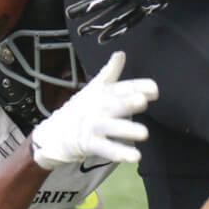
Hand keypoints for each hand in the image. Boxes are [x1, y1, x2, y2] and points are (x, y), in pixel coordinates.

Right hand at [30, 51, 156, 169]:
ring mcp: (93, 125)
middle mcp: (98, 107)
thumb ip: (110, 71)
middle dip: (127, 102)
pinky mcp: (89, 143)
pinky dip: (120, 153)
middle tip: (141, 101)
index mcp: (102, 92)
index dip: (137, 87)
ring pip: (112, 127)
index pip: (121, 87)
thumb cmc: (82, 108)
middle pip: (115, 104)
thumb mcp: (94, 88)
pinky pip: (106, 149)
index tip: (154, 89)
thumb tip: (121, 53)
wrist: (55, 132)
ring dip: (126, 129)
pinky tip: (135, 156)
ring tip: (144, 133)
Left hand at [65, 0, 200, 42]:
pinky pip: (129, 22)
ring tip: (83, 31)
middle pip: (103, 0)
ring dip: (97, 24)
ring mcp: (137, 1)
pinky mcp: (146, 9)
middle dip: (85, 8)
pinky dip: (116, 30)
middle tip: (70, 15)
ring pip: (113, 15)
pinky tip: (105, 37)